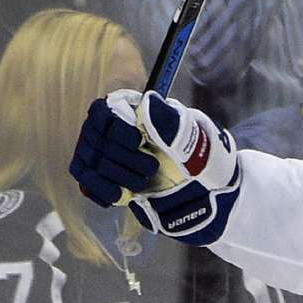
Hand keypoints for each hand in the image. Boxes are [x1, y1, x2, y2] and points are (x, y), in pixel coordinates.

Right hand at [70, 90, 240, 245]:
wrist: (214, 201)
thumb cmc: (209, 164)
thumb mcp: (196, 141)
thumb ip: (171, 123)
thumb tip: (147, 102)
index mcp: (141, 115)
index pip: (104, 111)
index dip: (115, 128)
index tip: (137, 141)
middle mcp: (122, 134)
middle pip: (94, 138)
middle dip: (121, 156)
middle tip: (151, 168)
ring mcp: (113, 159)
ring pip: (89, 161)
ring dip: (114, 175)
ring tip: (142, 182)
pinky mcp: (111, 183)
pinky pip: (88, 182)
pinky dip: (101, 190)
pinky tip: (121, 196)